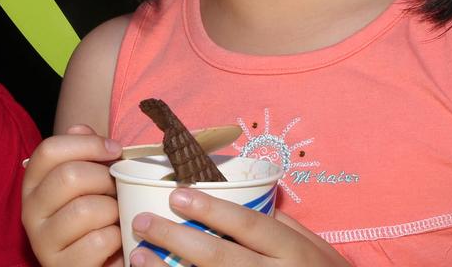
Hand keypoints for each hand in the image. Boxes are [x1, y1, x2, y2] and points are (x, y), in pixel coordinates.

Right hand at [22, 125, 125, 266]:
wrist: (95, 263)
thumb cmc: (94, 216)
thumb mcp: (88, 180)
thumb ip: (84, 152)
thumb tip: (80, 127)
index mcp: (33, 183)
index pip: (49, 150)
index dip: (87, 144)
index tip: (114, 150)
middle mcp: (30, 210)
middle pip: (69, 176)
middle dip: (105, 179)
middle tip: (117, 189)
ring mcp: (42, 241)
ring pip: (86, 209)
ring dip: (113, 211)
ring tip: (117, 216)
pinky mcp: (60, 266)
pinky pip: (98, 241)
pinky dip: (116, 238)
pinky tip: (115, 240)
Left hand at [128, 189, 350, 265]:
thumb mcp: (314, 245)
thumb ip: (279, 222)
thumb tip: (238, 194)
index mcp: (293, 251)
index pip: (248, 226)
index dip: (212, 210)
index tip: (176, 194)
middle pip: (220, 257)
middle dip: (177, 238)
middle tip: (142, 221)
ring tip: (138, 256)